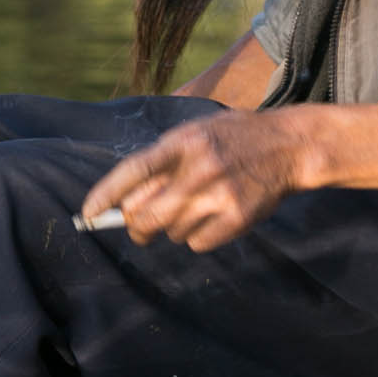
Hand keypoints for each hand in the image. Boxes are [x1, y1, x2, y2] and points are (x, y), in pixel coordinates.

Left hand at [79, 110, 313, 253]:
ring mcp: (218, 194)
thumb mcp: (195, 133)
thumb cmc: (233, 138)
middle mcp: (198, 168)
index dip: (106, 194)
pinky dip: (197, 237)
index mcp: (183, 141)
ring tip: (193, 208)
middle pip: (146, 214)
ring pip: (171, 232)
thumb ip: (163, 161)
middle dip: (136, 226)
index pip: (133, 171)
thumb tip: (124, 201)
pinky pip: (197, 243)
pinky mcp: (237, 217)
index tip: (88, 214)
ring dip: (173, 228)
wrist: (289, 145)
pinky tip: (211, 218)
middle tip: (139, 228)